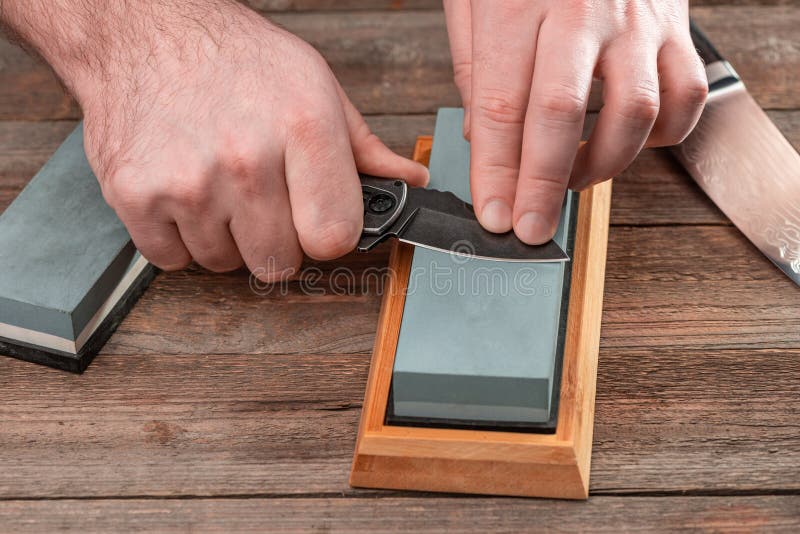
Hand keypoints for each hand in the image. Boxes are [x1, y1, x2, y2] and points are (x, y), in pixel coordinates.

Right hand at [69, 3, 427, 278]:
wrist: (144, 32)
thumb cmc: (236, 60)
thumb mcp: (315, 85)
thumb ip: (362, 146)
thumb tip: (408, 182)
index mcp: (304, 128)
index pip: (335, 238)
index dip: (327, 233)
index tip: (315, 218)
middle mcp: (246, 160)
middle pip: (279, 262)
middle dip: (275, 239)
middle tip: (260, 196)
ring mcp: (187, 182)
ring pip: (224, 263)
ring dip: (224, 236)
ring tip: (217, 184)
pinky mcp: (135, 196)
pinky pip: (172, 259)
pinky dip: (179, 237)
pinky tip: (184, 193)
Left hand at [444, 0, 707, 243]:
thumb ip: (476, 66)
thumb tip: (482, 135)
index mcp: (519, 4)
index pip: (501, 104)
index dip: (495, 169)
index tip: (491, 213)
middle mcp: (583, 12)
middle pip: (563, 117)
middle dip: (543, 187)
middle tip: (530, 229)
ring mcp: (637, 21)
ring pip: (635, 114)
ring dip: (601, 167)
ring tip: (570, 184)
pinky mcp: (675, 28)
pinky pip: (683, 98)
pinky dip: (659, 138)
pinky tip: (625, 146)